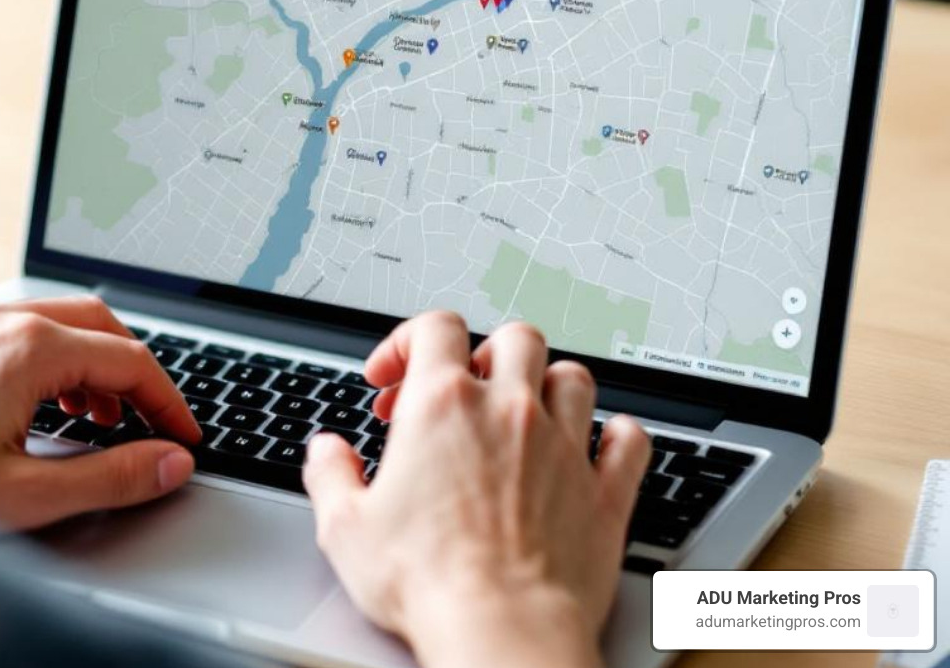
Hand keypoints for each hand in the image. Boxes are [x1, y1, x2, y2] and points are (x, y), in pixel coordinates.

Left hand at [0, 292, 200, 529]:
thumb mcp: (24, 494)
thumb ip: (110, 477)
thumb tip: (167, 464)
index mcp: (28, 349)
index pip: (131, 361)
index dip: (170, 402)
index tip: (185, 437)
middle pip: (96, 325)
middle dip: (133, 374)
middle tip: (150, 422)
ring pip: (47, 320)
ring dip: (84, 363)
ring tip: (93, 418)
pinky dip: (31, 350)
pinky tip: (22, 390)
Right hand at [303, 313, 648, 667]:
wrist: (501, 629)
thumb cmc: (428, 582)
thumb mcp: (346, 528)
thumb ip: (330, 475)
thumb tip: (326, 453)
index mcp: (442, 407)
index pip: (434, 328)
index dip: (407, 341)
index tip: (393, 377)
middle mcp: (509, 413)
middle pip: (514, 339)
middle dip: (486, 352)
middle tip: (463, 388)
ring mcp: (564, 448)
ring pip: (573, 377)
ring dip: (549, 384)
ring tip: (525, 409)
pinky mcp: (605, 492)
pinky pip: (630, 440)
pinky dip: (617, 435)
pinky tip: (601, 444)